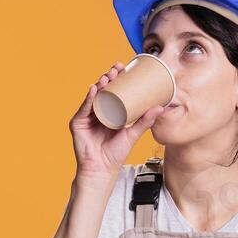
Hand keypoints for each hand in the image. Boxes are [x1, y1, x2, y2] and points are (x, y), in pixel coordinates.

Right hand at [70, 63, 164, 181]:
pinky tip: (95, 89)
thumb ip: (145, 122)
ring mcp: (86, 116)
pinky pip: (84, 108)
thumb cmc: (115, 154)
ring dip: (99, 84)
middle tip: (117, 69)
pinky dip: (89, 98)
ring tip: (108, 77)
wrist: (102, 170)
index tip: (124, 67)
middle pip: (102, 90)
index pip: (113, 90)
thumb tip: (160, 107)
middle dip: (108, 76)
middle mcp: (97, 111)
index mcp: (109, 112)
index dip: (117, 78)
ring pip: (93, 96)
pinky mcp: (78, 123)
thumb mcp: (132, 134)